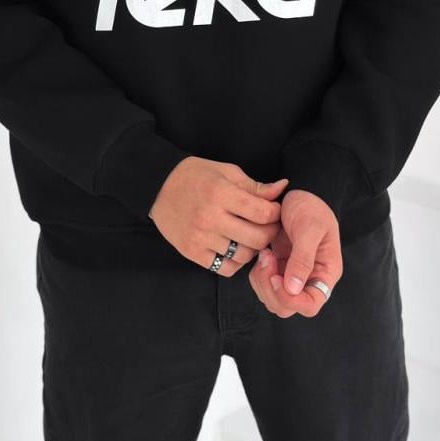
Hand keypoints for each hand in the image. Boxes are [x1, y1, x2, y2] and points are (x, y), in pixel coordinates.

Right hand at [149, 157, 288, 274]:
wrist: (158, 187)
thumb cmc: (194, 176)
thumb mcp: (225, 172)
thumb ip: (254, 186)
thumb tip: (281, 189)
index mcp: (220, 193)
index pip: (263, 213)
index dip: (276, 213)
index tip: (273, 210)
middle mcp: (210, 218)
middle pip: (257, 238)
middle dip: (270, 233)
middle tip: (267, 226)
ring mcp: (200, 238)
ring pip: (243, 255)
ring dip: (253, 248)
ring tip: (250, 236)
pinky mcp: (192, 252)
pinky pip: (224, 268)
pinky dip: (235, 262)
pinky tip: (235, 249)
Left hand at [250, 189, 342, 317]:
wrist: (301, 192)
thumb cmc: (311, 208)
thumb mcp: (310, 229)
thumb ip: (303, 259)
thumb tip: (294, 289)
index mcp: (325, 273)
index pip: (310, 305)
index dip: (291, 300)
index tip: (277, 279)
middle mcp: (309, 280)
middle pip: (286, 307)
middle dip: (271, 290)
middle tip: (267, 261)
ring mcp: (292, 276)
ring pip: (272, 299)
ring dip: (262, 281)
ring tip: (265, 254)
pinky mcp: (278, 269)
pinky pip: (263, 285)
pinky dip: (257, 274)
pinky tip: (263, 253)